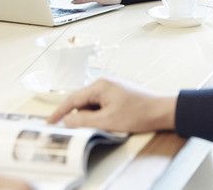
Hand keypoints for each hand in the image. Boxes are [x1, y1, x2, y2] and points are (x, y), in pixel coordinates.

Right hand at [48, 77, 177, 132]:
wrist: (162, 111)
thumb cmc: (139, 113)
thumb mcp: (108, 120)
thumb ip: (84, 120)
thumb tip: (67, 120)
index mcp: (100, 85)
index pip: (73, 99)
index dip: (60, 112)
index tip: (50, 122)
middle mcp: (105, 83)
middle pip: (82, 101)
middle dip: (79, 116)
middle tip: (77, 130)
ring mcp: (113, 87)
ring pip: (92, 104)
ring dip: (91, 117)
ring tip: (101, 126)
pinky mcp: (119, 94)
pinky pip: (102, 104)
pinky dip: (100, 114)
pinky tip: (107, 122)